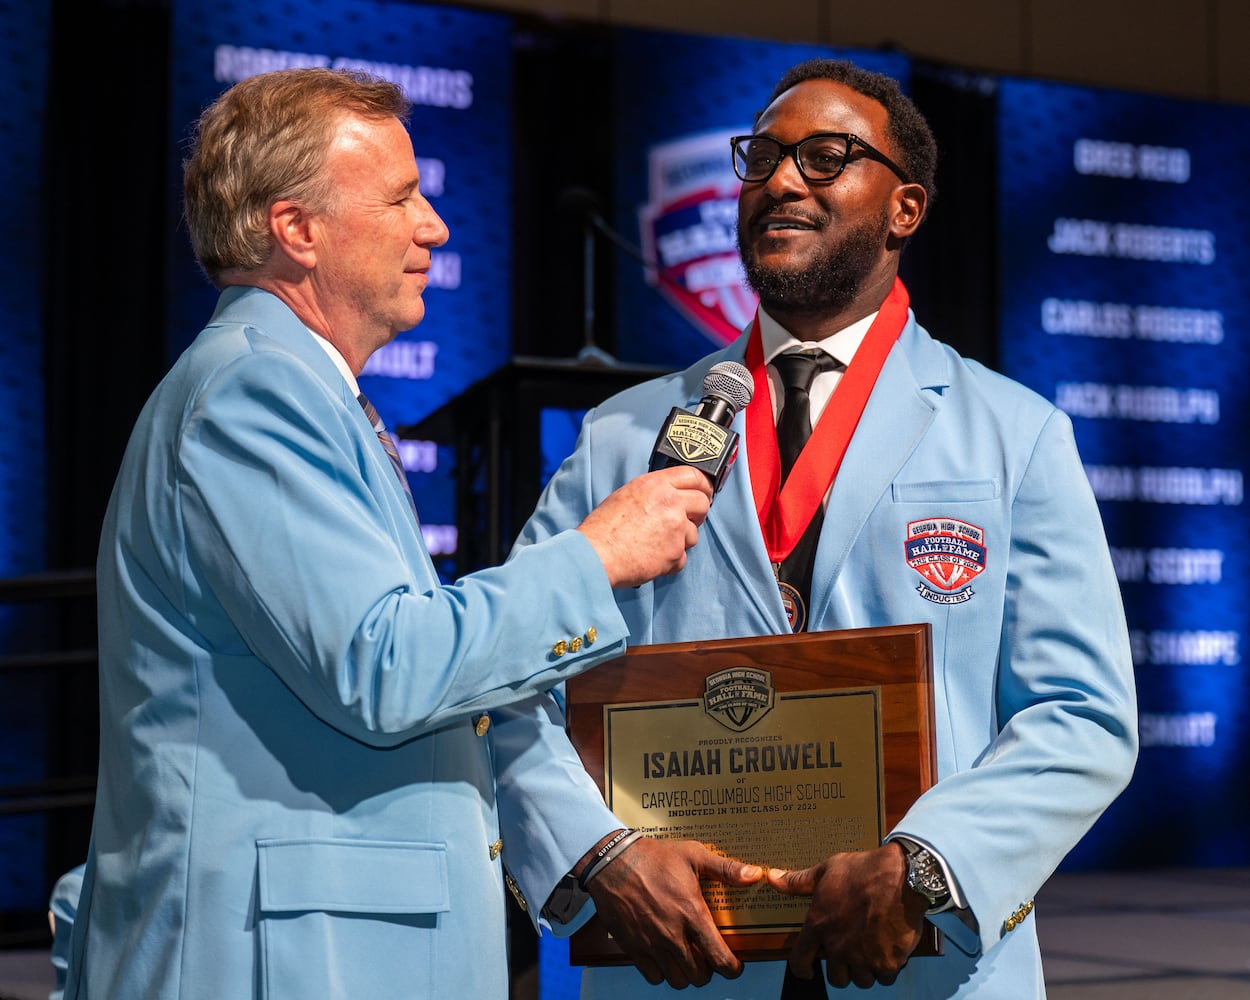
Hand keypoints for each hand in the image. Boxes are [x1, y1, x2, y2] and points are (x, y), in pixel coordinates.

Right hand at [577, 466, 713, 587]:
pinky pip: (682, 557)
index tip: (704, 493)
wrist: (595, 555)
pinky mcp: (675, 553)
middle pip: (703, 503)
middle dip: (698, 513)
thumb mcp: (627, 495)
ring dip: (680, 540)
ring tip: (656, 544)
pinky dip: (670, 561)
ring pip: (694, 534)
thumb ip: (654, 492)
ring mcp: (676, 528)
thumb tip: (671, 496)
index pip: (695, 476)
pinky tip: (652, 558)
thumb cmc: (603, 527)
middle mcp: (671, 503)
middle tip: (686, 521)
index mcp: (656, 484)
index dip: (703, 486)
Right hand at [586, 836, 762, 988]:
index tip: (734, 966)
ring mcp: (651, 943)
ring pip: (677, 980)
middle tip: (708, 958)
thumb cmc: (653, 857)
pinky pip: (653, 977)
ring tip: (687, 959)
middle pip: (699, 975)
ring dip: (686, 974)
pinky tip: (665, 957)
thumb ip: (725, 868)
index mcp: (691, 913)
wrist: (612, 861)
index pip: (719, 957)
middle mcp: (672, 934)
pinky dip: (662, 972)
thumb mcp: (693, 855)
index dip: (732, 968)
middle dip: (708, 971)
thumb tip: (754, 875)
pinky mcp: (633, 947)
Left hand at [767, 843, 928, 988]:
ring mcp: (863, 957)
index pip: (799, 961)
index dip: (801, 968)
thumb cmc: (863, 870)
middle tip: (850, 952)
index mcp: (818, 926)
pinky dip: (886, 968)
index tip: (808, 969)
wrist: (902, 876)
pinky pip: (884, 977)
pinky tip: (888, 950)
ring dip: (865, 969)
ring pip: (861, 979)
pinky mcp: (887, 962)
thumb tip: (773, 878)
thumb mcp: (826, 870)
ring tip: (870, 949)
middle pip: (836, 977)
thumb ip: (799, 881)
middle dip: (842, 968)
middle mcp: (838, 947)